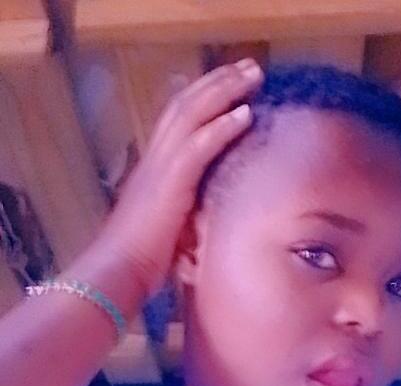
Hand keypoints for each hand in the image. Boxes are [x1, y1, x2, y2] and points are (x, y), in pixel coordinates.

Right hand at [97, 58, 263, 296]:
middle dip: (218, 82)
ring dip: (224, 91)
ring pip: (191, 113)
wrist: (117, 271)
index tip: (229, 86)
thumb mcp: (168, 228)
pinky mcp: (170, 183)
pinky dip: (222, 127)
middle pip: (185, 104)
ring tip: (252, 75)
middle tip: (248, 68)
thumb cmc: (140, 261)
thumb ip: (187, 213)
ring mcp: (161, 168)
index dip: (202, 98)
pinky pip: (199, 145)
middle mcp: (155, 159)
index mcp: (154, 169)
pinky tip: (245, 113)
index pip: (177, 120)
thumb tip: (211, 218)